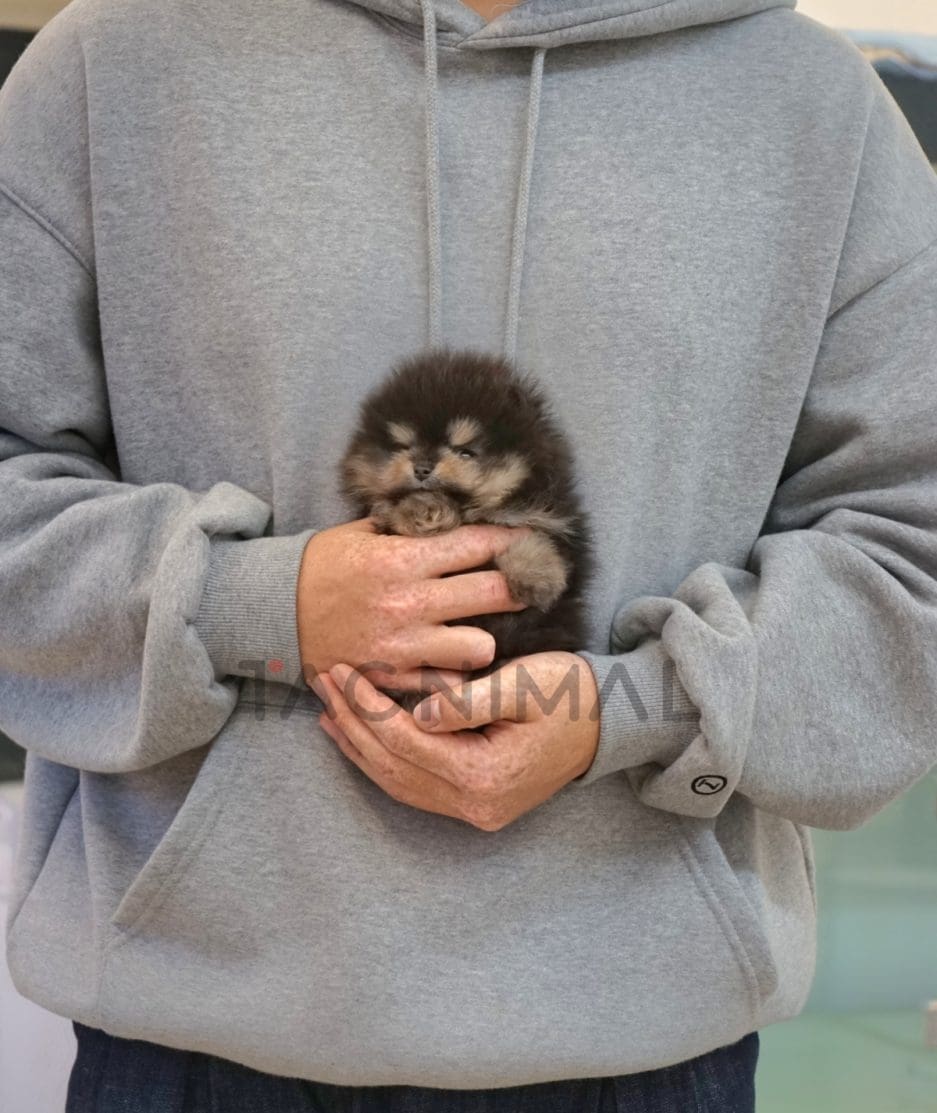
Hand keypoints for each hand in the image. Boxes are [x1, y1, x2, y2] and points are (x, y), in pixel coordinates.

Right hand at [297, 518, 526, 692]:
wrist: (273, 613)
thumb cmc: (320, 566)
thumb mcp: (360, 533)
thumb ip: (407, 528)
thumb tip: (451, 516)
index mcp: (402, 559)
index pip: (476, 544)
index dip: (510, 540)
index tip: (529, 540)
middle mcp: (410, 601)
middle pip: (492, 592)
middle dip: (518, 585)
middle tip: (526, 584)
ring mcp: (403, 644)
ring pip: (479, 647)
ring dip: (486, 639)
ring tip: (480, 631)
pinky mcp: (392, 677)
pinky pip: (445, 683)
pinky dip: (453, 675)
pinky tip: (451, 663)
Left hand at [313, 652, 599, 830]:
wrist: (605, 722)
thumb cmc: (567, 694)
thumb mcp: (522, 685)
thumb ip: (467, 702)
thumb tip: (418, 714)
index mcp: (485, 776)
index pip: (405, 740)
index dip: (367, 706)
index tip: (341, 671)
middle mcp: (476, 805)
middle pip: (394, 766)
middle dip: (353, 724)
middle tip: (323, 684)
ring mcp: (476, 812)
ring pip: (399, 783)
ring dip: (361, 748)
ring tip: (329, 714)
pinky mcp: (476, 805)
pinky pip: (416, 788)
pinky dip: (385, 763)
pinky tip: (364, 742)